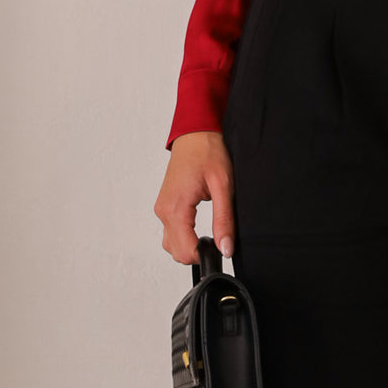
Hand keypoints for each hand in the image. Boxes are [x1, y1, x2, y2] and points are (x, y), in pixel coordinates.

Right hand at [154, 130, 235, 265]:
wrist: (196, 133)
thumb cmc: (208, 152)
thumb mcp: (223, 186)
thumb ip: (224, 219)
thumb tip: (225, 248)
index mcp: (175, 207)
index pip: (184, 250)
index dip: (204, 255)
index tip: (220, 248)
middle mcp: (163, 210)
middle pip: (176, 251)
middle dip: (197, 252)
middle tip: (218, 237)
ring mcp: (161, 207)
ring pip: (171, 243)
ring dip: (189, 244)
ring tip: (210, 230)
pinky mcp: (164, 204)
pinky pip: (170, 231)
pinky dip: (184, 234)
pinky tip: (199, 225)